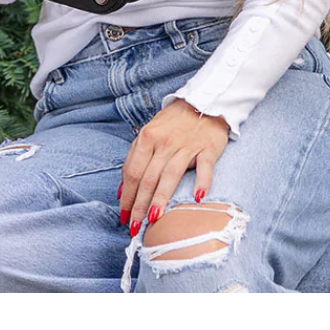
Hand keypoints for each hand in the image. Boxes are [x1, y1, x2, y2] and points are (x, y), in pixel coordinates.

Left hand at [119, 100, 229, 235]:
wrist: (203, 102)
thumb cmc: (174, 122)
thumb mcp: (149, 134)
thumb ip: (135, 159)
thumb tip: (122, 191)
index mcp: (148, 137)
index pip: (133, 171)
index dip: (127, 196)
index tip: (123, 215)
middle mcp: (165, 141)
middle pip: (149, 177)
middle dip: (139, 205)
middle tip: (135, 227)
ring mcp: (187, 145)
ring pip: (171, 175)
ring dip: (161, 199)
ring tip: (154, 219)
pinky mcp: (208, 148)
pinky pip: (204, 167)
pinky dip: (202, 182)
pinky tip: (197, 197)